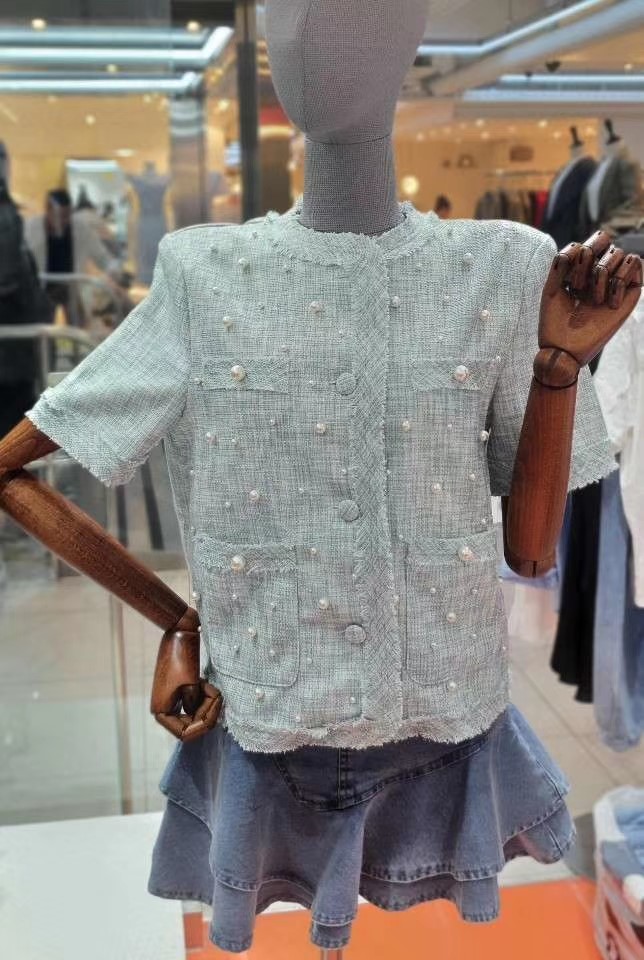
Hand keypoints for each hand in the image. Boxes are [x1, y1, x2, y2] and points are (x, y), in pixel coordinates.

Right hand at [150, 613, 222, 741]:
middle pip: (193, 725)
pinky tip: (206, 684)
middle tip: (217, 693)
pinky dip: (205, 698)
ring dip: (208, 703)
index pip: (185, 733)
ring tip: (211, 685)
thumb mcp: (191, 683)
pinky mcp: (180, 692)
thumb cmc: (183, 655)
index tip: (216, 703)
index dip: (204, 724)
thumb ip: (195, 704)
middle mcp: (165, 710)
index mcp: (162, 711)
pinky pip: (196, 704)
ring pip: (196, 715)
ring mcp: (173, 701)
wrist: (179, 630)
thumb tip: (199, 718)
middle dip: (209, 712)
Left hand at [540, 231, 641, 368]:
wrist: (564, 349)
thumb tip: (578, 245)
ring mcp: (614, 281)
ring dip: (601, 273)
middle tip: (578, 285)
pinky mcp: (630, 293)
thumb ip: (561, 263)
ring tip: (593, 300)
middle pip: (603, 238)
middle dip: (589, 255)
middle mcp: (597, 273)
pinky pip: (636, 262)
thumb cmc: (554, 323)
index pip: (585, 242)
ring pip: (619, 252)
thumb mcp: (551, 289)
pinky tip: (610, 303)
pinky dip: (620, 279)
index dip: (577, 252)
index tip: (567, 281)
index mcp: (578, 270)